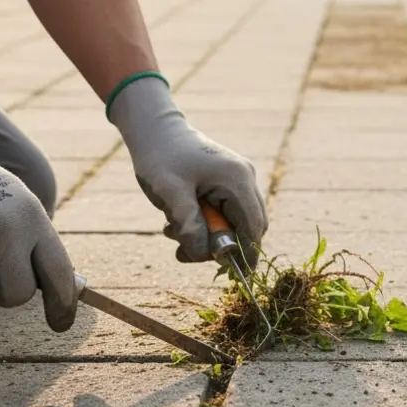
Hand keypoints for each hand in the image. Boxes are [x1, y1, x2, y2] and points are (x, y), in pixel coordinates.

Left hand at [109, 76, 266, 264]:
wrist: (153, 128)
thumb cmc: (160, 156)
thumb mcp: (171, 193)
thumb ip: (189, 225)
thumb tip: (205, 255)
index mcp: (237, 180)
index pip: (253, 228)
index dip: (247, 255)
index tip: (236, 278)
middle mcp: (245, 179)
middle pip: (248, 227)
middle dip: (221, 246)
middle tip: (186, 251)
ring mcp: (238, 179)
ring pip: (235, 222)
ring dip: (208, 236)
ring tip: (173, 232)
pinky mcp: (227, 181)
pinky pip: (225, 212)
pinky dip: (205, 224)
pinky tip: (178, 222)